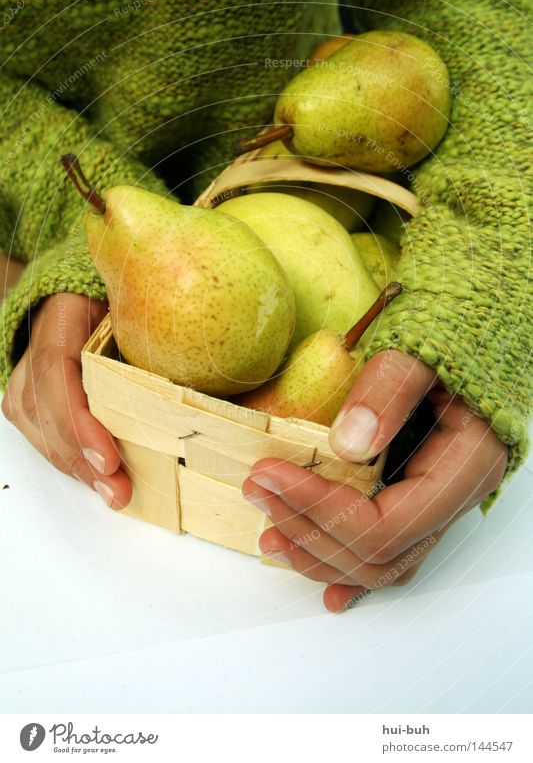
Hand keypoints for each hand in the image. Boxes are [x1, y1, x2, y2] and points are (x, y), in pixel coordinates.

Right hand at [2, 292, 130, 508]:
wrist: (87, 299)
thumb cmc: (120, 305)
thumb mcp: (136, 308)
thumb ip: (149, 332)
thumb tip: (195, 370)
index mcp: (61, 316)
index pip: (56, 373)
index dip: (79, 421)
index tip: (109, 458)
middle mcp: (34, 349)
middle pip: (47, 412)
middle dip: (84, 458)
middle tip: (119, 491)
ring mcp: (25, 377)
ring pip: (41, 431)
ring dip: (78, 467)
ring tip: (113, 494)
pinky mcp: (26, 401)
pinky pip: (43, 438)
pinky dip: (71, 462)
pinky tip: (96, 480)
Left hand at [243, 350, 506, 611]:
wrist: (476, 329)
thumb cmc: (453, 335)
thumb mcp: (420, 350)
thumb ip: (391, 388)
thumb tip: (346, 443)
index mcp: (465, 467)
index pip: (386, 523)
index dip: (321, 508)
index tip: (269, 474)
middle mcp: (455, 497)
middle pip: (378, 553)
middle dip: (308, 529)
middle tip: (256, 490)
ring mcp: (438, 502)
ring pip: (380, 562)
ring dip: (319, 553)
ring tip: (269, 534)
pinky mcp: (419, 496)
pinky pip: (388, 549)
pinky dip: (350, 566)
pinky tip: (326, 589)